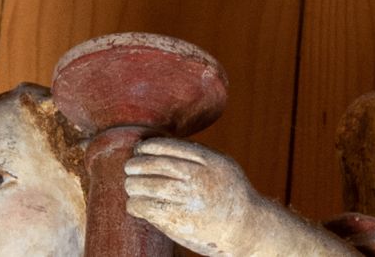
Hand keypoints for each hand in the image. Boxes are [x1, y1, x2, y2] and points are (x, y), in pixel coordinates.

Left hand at [119, 140, 283, 256]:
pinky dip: (137, 206)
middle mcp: (198, 178)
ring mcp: (188, 201)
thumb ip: (199, 156)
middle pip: (158, 166)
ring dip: (134, 185)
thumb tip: (168, 147)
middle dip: (138, 165)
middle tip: (129, 166)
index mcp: (209, 161)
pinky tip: (133, 204)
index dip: (152, 146)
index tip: (141, 148)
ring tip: (129, 184)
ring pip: (151, 187)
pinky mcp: (180, 222)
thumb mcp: (222, 165)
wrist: (245, 227)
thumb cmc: (231, 194)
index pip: (172, 147)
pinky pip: (151, 210)